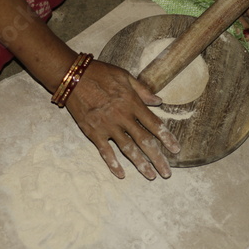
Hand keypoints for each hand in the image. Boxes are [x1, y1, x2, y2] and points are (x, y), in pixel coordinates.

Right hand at [65, 60, 180, 179]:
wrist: (72, 77)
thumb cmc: (100, 73)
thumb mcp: (125, 76)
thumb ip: (143, 90)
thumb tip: (159, 101)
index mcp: (132, 103)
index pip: (154, 124)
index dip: (167, 138)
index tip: (176, 150)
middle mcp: (123, 117)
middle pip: (144, 141)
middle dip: (157, 158)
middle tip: (167, 173)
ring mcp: (108, 126)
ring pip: (127, 149)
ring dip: (140, 164)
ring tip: (150, 176)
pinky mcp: (93, 132)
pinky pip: (105, 151)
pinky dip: (113, 164)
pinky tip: (121, 174)